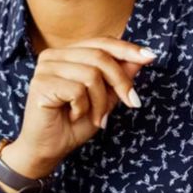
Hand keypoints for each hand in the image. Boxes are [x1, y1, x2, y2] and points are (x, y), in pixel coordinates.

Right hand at [3, 38, 155, 178]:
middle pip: (100, 57)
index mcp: (68, 54)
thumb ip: (119, 77)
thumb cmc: (73, 125)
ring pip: (91, 75)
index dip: (127, 49)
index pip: (102, 42)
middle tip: (132, 103)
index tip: (151, 57)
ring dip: (101, 102)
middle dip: (121, 82)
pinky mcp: (41, 83)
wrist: (48, 150)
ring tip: (96, 117)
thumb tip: (143, 57)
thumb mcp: (105, 98)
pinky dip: (84, 108)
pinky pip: (77, 90)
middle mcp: (53, 55)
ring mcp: (45, 68)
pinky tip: (74, 117)